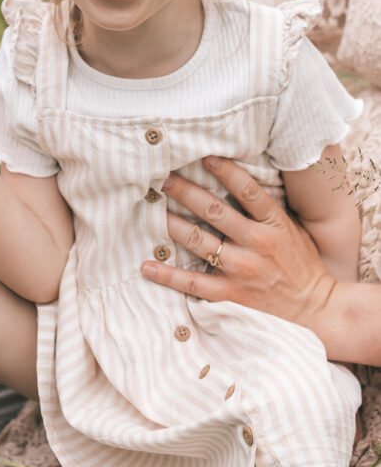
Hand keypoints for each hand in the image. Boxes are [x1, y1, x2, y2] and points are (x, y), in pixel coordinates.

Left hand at [141, 156, 335, 332]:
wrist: (318, 310)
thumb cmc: (304, 265)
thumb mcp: (293, 229)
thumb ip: (269, 209)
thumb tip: (241, 182)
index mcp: (274, 224)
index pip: (248, 190)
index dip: (226, 170)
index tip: (204, 156)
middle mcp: (257, 244)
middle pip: (215, 211)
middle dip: (186, 191)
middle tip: (163, 177)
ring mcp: (242, 269)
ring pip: (199, 241)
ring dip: (172, 224)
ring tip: (152, 210)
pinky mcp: (231, 293)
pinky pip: (193, 283)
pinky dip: (168, 275)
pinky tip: (147, 266)